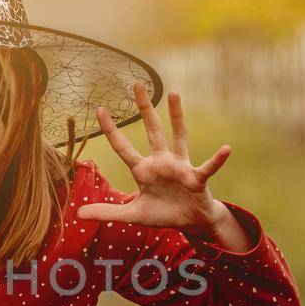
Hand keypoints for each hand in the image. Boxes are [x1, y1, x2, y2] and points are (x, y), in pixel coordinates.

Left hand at [75, 82, 232, 233]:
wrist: (190, 222)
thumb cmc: (163, 213)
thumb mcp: (132, 214)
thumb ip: (107, 212)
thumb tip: (78, 213)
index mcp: (143, 170)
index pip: (123, 147)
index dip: (111, 130)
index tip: (100, 109)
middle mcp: (161, 162)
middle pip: (151, 130)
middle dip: (145, 108)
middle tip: (138, 83)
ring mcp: (180, 167)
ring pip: (178, 136)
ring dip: (176, 116)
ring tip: (175, 94)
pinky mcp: (196, 178)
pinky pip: (207, 167)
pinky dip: (217, 159)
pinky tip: (226, 149)